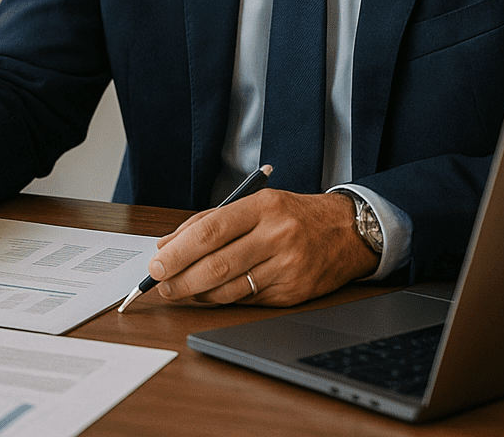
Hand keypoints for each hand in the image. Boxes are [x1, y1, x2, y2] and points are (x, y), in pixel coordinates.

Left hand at [147, 190, 378, 306]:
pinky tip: (212, 293)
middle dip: (181, 279)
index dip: (178, 251)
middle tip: (160, 285)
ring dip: (198, 293)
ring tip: (181, 289)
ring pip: (230, 289)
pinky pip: (247, 300)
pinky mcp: (293, 294)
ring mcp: (288, 268)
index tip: (155, 264)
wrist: (347, 232)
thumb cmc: (292, 215)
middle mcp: (278, 236)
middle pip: (217, 264)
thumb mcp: (254, 204)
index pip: (211, 230)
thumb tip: (166, 244)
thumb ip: (208, 221)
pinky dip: (223, 299)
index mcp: (263, 207)